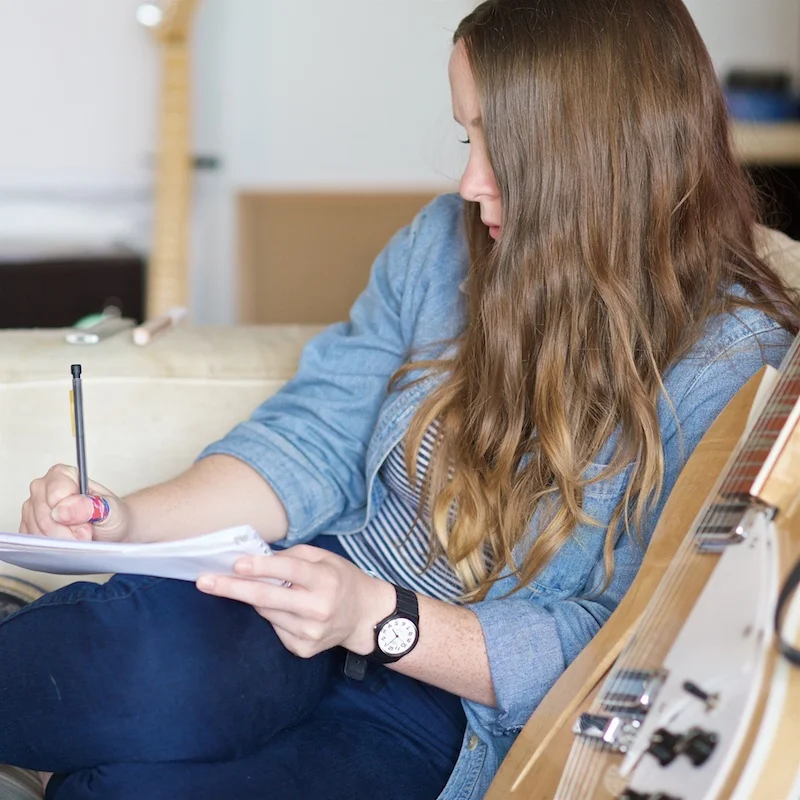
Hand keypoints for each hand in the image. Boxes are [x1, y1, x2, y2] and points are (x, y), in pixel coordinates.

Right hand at [20, 464, 129, 541]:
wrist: (111, 530)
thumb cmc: (112, 516)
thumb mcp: (111, 510)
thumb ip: (90, 506)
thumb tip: (63, 509)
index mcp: (63, 475)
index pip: (55, 495)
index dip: (72, 515)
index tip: (87, 525)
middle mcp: (44, 488)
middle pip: (44, 515)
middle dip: (66, 532)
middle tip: (85, 534)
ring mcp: (33, 507)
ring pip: (36, 530)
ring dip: (59, 540)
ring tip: (79, 538)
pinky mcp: (29, 525)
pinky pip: (32, 540)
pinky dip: (50, 546)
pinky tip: (66, 542)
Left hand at [196, 544, 395, 658]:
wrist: (366, 616)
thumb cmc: (341, 579)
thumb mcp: (325, 558)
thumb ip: (293, 557)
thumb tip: (256, 559)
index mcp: (326, 579)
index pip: (289, 571)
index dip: (262, 567)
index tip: (236, 564)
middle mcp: (319, 608)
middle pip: (267, 597)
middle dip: (232, 588)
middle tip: (204, 581)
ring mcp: (311, 632)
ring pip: (267, 612)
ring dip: (255, 599)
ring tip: (260, 588)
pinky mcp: (304, 649)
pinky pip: (275, 628)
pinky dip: (273, 616)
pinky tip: (287, 610)